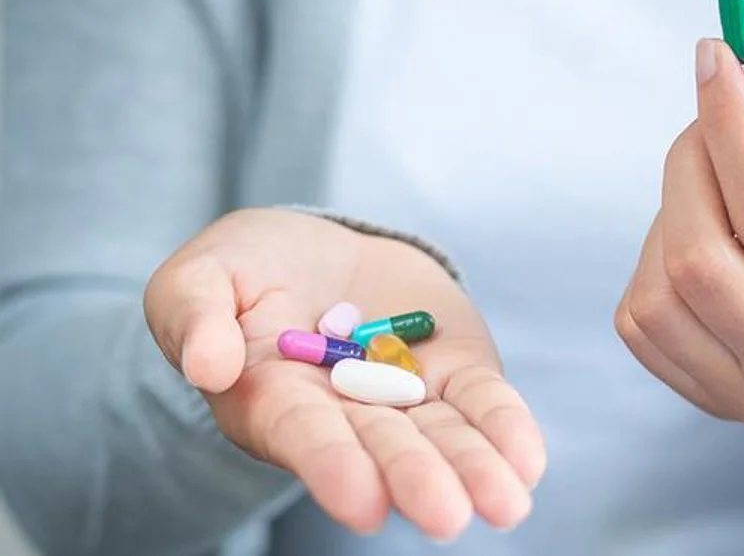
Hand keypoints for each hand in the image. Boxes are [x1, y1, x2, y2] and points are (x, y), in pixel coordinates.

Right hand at [144, 208, 544, 539]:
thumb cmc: (245, 270)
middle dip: (416, 479)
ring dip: (474, 468)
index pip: (304, 435)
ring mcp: (406, 394)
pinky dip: (505, 427)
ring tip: (507, 503)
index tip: (364, 504)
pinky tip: (527, 461)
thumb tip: (205, 365)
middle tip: (447, 516)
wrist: (317, 250)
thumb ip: (194, 315)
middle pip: (384, 448)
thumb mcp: (200, 276)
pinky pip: (482, 399)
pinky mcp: (453, 368)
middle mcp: (346, 413)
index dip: (333, 466)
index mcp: (274, 399)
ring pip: (443, 435)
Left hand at [615, 30, 743, 439]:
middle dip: (693, 160)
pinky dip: (656, 259)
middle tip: (714, 115)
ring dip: (674, 211)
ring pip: (660, 289)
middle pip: (703, 255)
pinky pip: (640, 317)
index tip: (718, 57)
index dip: (732, 127)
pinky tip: (705, 239)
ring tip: (721, 188)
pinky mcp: (708, 398)